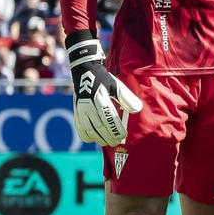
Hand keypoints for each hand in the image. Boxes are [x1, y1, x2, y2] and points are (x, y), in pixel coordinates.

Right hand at [67, 31, 142, 146]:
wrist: (84, 72)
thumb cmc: (104, 79)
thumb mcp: (117, 85)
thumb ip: (127, 98)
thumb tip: (137, 109)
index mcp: (100, 99)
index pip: (109, 119)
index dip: (115, 130)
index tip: (123, 135)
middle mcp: (88, 106)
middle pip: (99, 127)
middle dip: (109, 137)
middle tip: (116, 142)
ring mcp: (80, 109)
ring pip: (89, 129)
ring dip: (98, 138)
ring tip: (107, 142)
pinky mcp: (76, 111)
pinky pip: (79, 127)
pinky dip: (85, 135)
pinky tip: (92, 139)